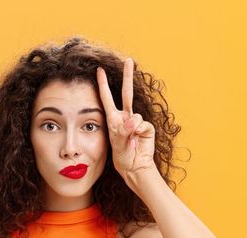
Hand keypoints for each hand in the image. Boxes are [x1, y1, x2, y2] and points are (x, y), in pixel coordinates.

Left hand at [97, 58, 157, 189]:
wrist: (134, 167)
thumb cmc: (121, 156)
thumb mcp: (117, 143)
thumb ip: (123, 131)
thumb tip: (133, 121)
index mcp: (113, 119)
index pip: (107, 98)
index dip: (103, 84)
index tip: (99, 70)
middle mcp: (125, 117)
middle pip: (127, 92)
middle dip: (128, 76)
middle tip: (128, 60)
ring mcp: (136, 122)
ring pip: (134, 115)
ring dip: (130, 129)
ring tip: (129, 141)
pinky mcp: (147, 128)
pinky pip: (142, 125)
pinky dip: (139, 133)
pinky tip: (137, 141)